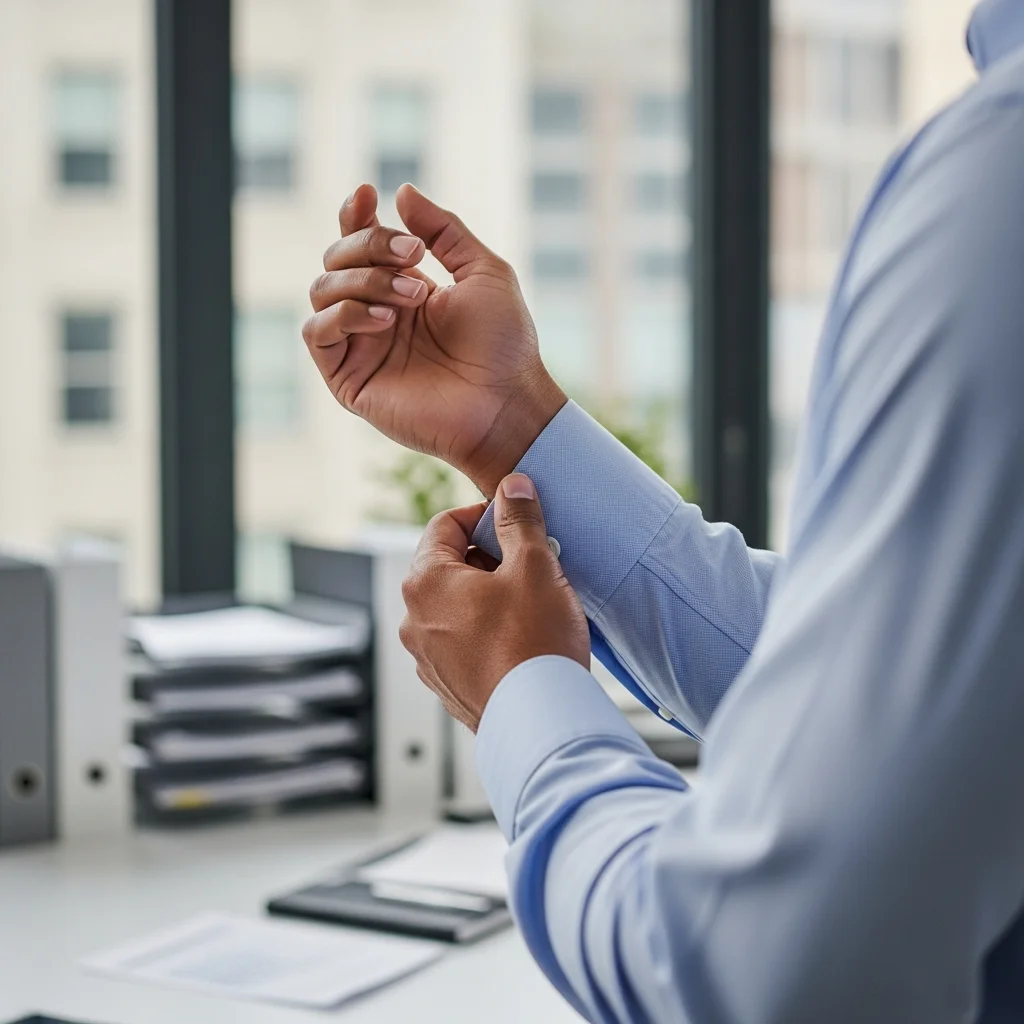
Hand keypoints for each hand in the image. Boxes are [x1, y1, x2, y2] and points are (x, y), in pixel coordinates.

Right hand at [303, 183, 566, 496]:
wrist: (506, 402)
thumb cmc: (504, 344)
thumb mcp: (484, 271)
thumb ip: (444, 230)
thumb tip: (402, 192)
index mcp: (404, 289)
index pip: (360, 243)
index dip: (355, 216)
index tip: (368, 194)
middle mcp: (377, 314)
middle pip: (336, 259)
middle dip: (370, 245)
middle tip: (415, 256)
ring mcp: (361, 346)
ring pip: (322, 289)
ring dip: (364, 278)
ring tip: (413, 294)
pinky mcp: (348, 379)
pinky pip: (316, 332)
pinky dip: (344, 314)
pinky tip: (385, 320)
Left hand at [399, 473, 589, 731]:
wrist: (540, 722)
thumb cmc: (535, 642)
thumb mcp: (534, 566)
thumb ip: (520, 520)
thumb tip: (512, 486)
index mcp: (425, 581)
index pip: (444, 524)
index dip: (484, 516)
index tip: (516, 523)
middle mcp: (413, 619)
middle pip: (448, 566)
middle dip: (489, 558)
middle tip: (532, 564)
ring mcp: (426, 657)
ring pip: (456, 606)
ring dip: (488, 596)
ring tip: (531, 604)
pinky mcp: (445, 685)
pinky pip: (462, 642)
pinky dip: (486, 632)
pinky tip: (522, 640)